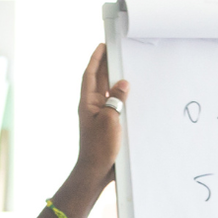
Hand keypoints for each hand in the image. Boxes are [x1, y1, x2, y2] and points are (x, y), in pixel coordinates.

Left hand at [73, 43, 128, 184]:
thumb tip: (123, 84)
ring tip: (124, 68)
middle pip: (99, 81)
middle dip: (106, 66)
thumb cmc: (99, 147)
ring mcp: (99, 116)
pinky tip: (130, 95)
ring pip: (107, 93)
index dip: (96, 59)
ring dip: (114, 81)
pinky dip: (121, 97)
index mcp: (87, 102)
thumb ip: (116, 99)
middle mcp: (92, 107)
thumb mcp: (109, 120)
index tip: (101, 46)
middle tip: (115, 52)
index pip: (90, 75)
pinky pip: (114, 106)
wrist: (96, 171)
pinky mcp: (108, 126)